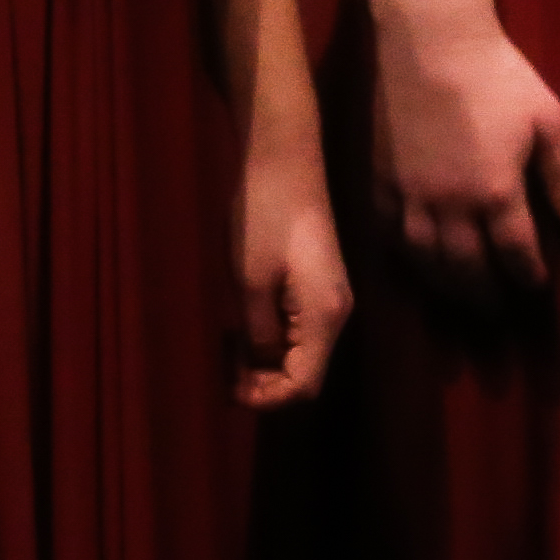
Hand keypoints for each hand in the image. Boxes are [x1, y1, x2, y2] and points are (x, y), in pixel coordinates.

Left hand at [231, 146, 351, 409]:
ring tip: (227, 351)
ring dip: (265, 361)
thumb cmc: (263, 218)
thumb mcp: (250, 284)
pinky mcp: (318, 284)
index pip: (305, 385)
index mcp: (325, 318)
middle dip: (265, 382)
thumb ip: (257, 335)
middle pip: (306, 373)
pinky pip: (299, 329)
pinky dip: (271, 339)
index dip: (269, 399)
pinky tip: (242, 328)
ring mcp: (330, 298)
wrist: (283, 160)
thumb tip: (261, 368)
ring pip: (302, 352)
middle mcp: (336, 314)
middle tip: (222, 371)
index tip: (231, 391)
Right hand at [380, 13, 559, 290]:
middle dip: (486, 298)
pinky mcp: (382, 182)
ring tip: (459, 302)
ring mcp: (410, 197)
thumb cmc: (497, 75)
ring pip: (426, 262)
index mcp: (496, 192)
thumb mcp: (549, 120)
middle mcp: (450, 206)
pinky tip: (417, 264)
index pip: (517, 254)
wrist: (430, 41)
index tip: (537, 287)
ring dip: (445, 289)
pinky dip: (407, 259)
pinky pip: (391, 236)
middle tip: (497, 315)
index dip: (529, 277)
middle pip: (467, 271)